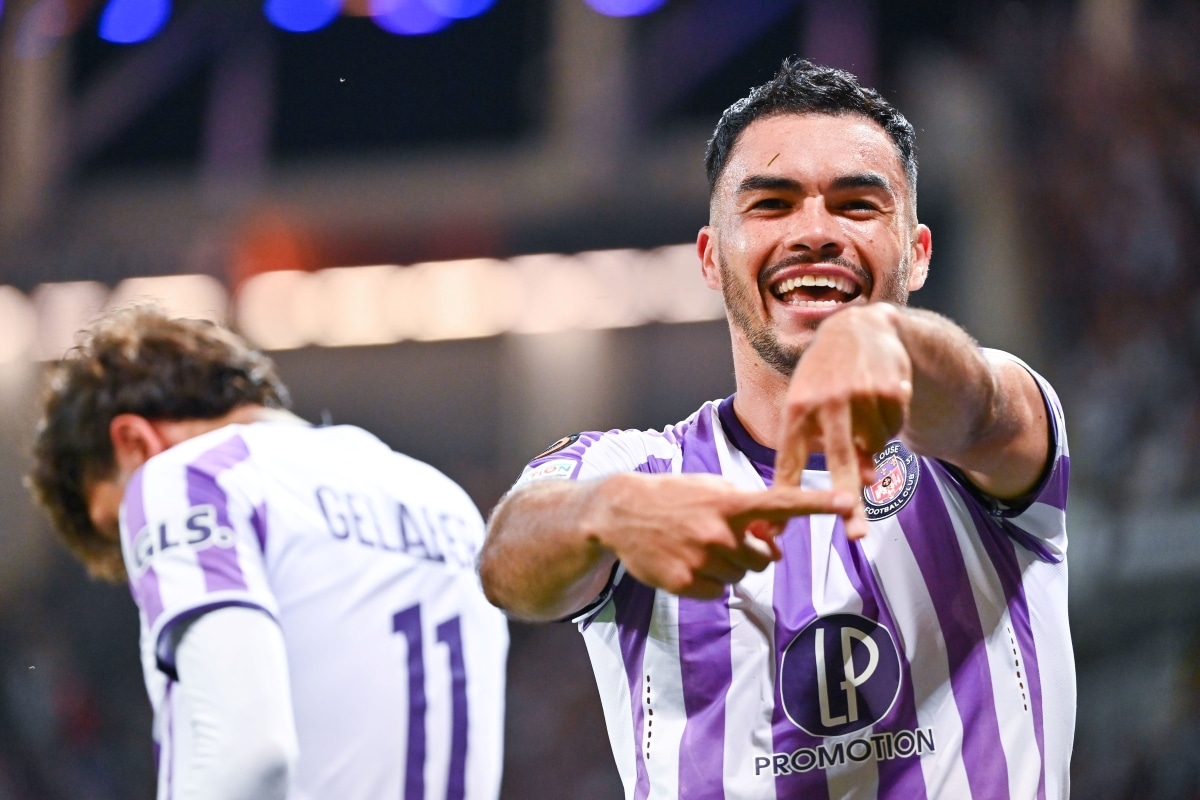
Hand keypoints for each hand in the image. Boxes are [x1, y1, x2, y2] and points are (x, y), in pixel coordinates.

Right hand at [592, 472, 854, 598]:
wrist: (620, 513)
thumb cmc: (674, 497)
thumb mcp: (711, 490)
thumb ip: (747, 512)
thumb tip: (776, 547)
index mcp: (730, 503)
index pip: (782, 504)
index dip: (819, 504)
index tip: (849, 503)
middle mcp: (720, 532)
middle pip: (764, 559)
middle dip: (751, 553)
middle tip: (721, 539)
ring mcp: (702, 559)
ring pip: (741, 577)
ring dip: (728, 566)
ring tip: (697, 547)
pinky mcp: (685, 583)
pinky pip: (718, 592)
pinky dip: (708, 582)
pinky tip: (686, 562)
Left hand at [773, 305, 913, 539]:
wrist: (859, 327)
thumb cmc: (825, 380)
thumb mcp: (809, 406)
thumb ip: (821, 449)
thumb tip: (854, 488)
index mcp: (796, 410)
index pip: (788, 461)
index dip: (785, 497)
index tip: (776, 532)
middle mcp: (826, 403)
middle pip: (838, 461)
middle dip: (846, 498)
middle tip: (854, 532)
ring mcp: (860, 396)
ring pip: (874, 448)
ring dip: (871, 448)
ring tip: (861, 416)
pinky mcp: (890, 390)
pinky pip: (894, 431)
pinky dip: (888, 427)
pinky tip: (878, 401)